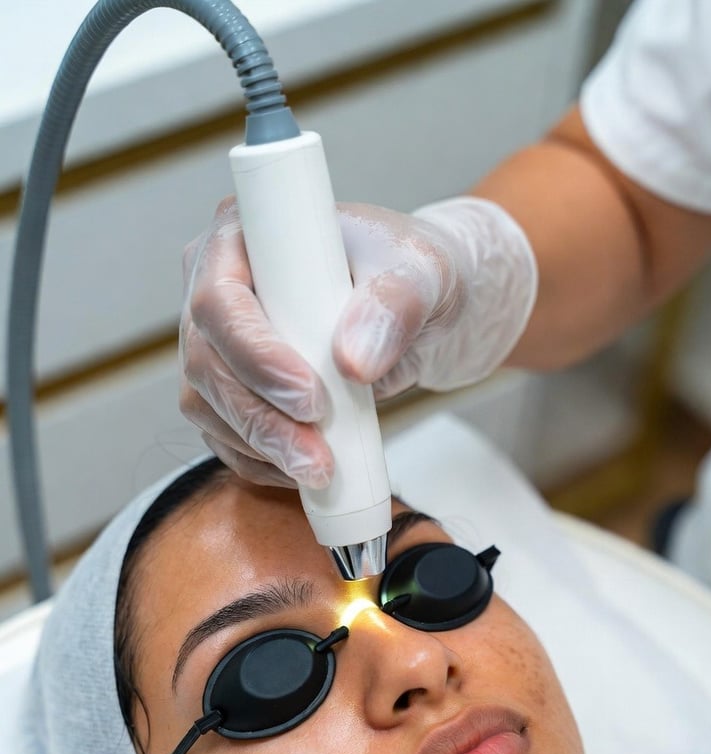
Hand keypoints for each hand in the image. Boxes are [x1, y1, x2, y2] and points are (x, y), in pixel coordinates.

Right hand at [180, 196, 536, 486]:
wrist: (420, 310)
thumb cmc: (410, 273)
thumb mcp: (419, 274)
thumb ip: (392, 307)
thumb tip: (353, 361)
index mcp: (244, 237)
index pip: (220, 300)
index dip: (256, 355)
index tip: (310, 397)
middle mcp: (217, 289)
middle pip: (207, 363)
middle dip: (260, 418)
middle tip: (316, 456)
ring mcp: (218, 344)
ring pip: (209, 405)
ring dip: (260, 447)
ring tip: (319, 471)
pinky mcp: (232, 390)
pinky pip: (226, 436)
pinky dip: (260, 462)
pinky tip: (301, 475)